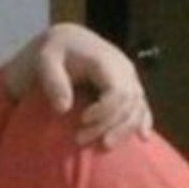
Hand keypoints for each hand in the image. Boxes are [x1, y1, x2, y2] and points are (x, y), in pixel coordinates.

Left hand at [1, 23, 153, 147]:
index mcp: (105, 60)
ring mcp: (129, 77)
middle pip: (129, 102)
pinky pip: (142, 104)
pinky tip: (143, 137)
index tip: (81, 121)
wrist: (64, 42)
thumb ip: (53, 81)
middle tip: (81, 139)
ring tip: (104, 145)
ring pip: (138, 107)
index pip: (118, 91)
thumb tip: (63, 109)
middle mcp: (123, 68)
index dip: (104, 111)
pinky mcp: (130, 85)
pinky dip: (142, 121)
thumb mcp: (45, 60)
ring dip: (124, 129)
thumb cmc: (53, 53)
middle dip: (109, 125)